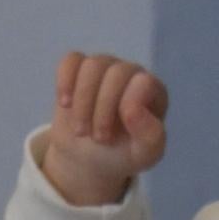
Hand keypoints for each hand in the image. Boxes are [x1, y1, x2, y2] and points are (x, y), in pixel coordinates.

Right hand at [36, 52, 168, 206]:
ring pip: (92, 66)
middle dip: (100, 109)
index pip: (142, 82)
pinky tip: (65, 104)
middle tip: (97, 138)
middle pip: (115, 73)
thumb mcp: (144, 155)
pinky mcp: (79, 69)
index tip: (110, 136)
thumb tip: (132, 109)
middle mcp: (131, 73)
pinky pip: (71, 60)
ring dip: (82, 102)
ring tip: (81, 129)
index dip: (123, 108)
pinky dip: (65, 81)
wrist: (90, 159)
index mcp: (153, 90)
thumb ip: (151, 136)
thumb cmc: (122, 155)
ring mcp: (105, 67)